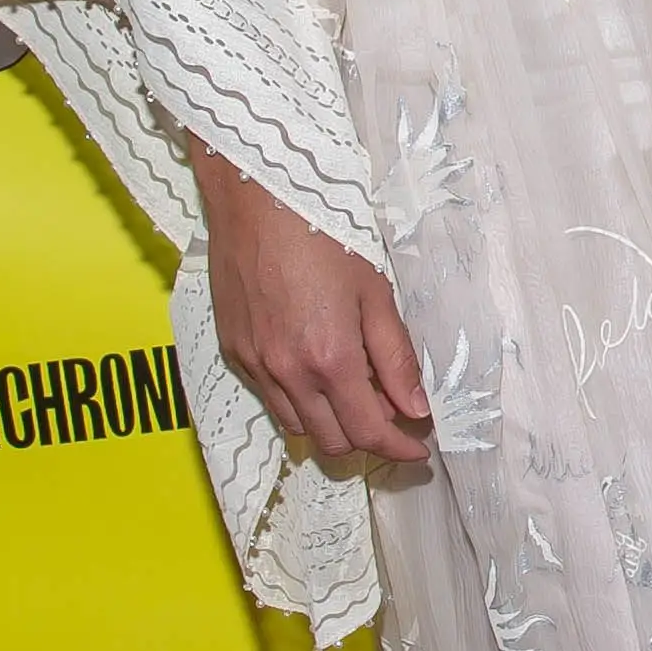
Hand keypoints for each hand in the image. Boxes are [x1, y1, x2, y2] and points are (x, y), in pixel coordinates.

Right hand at [190, 140, 431, 467]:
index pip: (369, 432)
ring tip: (357, 393)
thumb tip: (416, 408)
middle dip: (368, 440)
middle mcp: (288, 373)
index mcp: (330, 359)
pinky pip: (270, 400)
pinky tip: (316, 371)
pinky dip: (299, 401)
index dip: (399, 448)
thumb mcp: (375, 293)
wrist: (256, 202)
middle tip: (394, 417)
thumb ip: (396, 357)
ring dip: (332, 424)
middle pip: (333, 442)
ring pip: (298, 427)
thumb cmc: (323, 235)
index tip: (418, 448)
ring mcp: (255, 366)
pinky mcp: (233, 354)